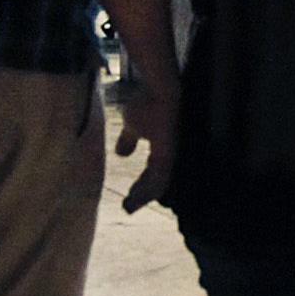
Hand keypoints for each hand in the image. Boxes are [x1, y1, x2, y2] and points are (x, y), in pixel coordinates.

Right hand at [112, 73, 177, 214]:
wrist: (158, 87)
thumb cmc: (147, 101)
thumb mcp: (132, 124)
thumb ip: (129, 139)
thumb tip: (120, 155)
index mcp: (164, 148)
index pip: (154, 173)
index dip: (141, 186)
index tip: (128, 199)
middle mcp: (172, 154)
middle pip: (158, 181)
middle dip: (142, 195)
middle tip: (128, 208)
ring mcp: (174, 153)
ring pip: (160, 183)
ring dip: (143, 195)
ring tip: (129, 206)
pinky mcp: (171, 153)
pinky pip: (161, 178)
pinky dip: (148, 189)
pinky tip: (135, 196)